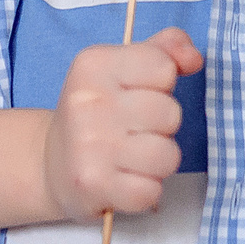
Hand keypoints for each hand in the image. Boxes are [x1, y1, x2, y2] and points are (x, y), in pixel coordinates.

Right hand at [41, 30, 203, 221]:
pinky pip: (151, 191)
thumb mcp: (123, 68)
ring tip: (131, 158)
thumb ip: (164, 51)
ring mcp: (89, 145)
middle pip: (170, 114)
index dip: (161, 86)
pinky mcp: (93, 184)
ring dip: (157, 163)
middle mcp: (88, 102)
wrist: (49, 162)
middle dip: (162, 127)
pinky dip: (144, 192)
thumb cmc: (97, 113)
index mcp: (94, 65)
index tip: (136, 95)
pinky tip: (122, 181)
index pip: (164, 67)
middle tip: (133, 132)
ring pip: (167, 155)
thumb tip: (194, 58)